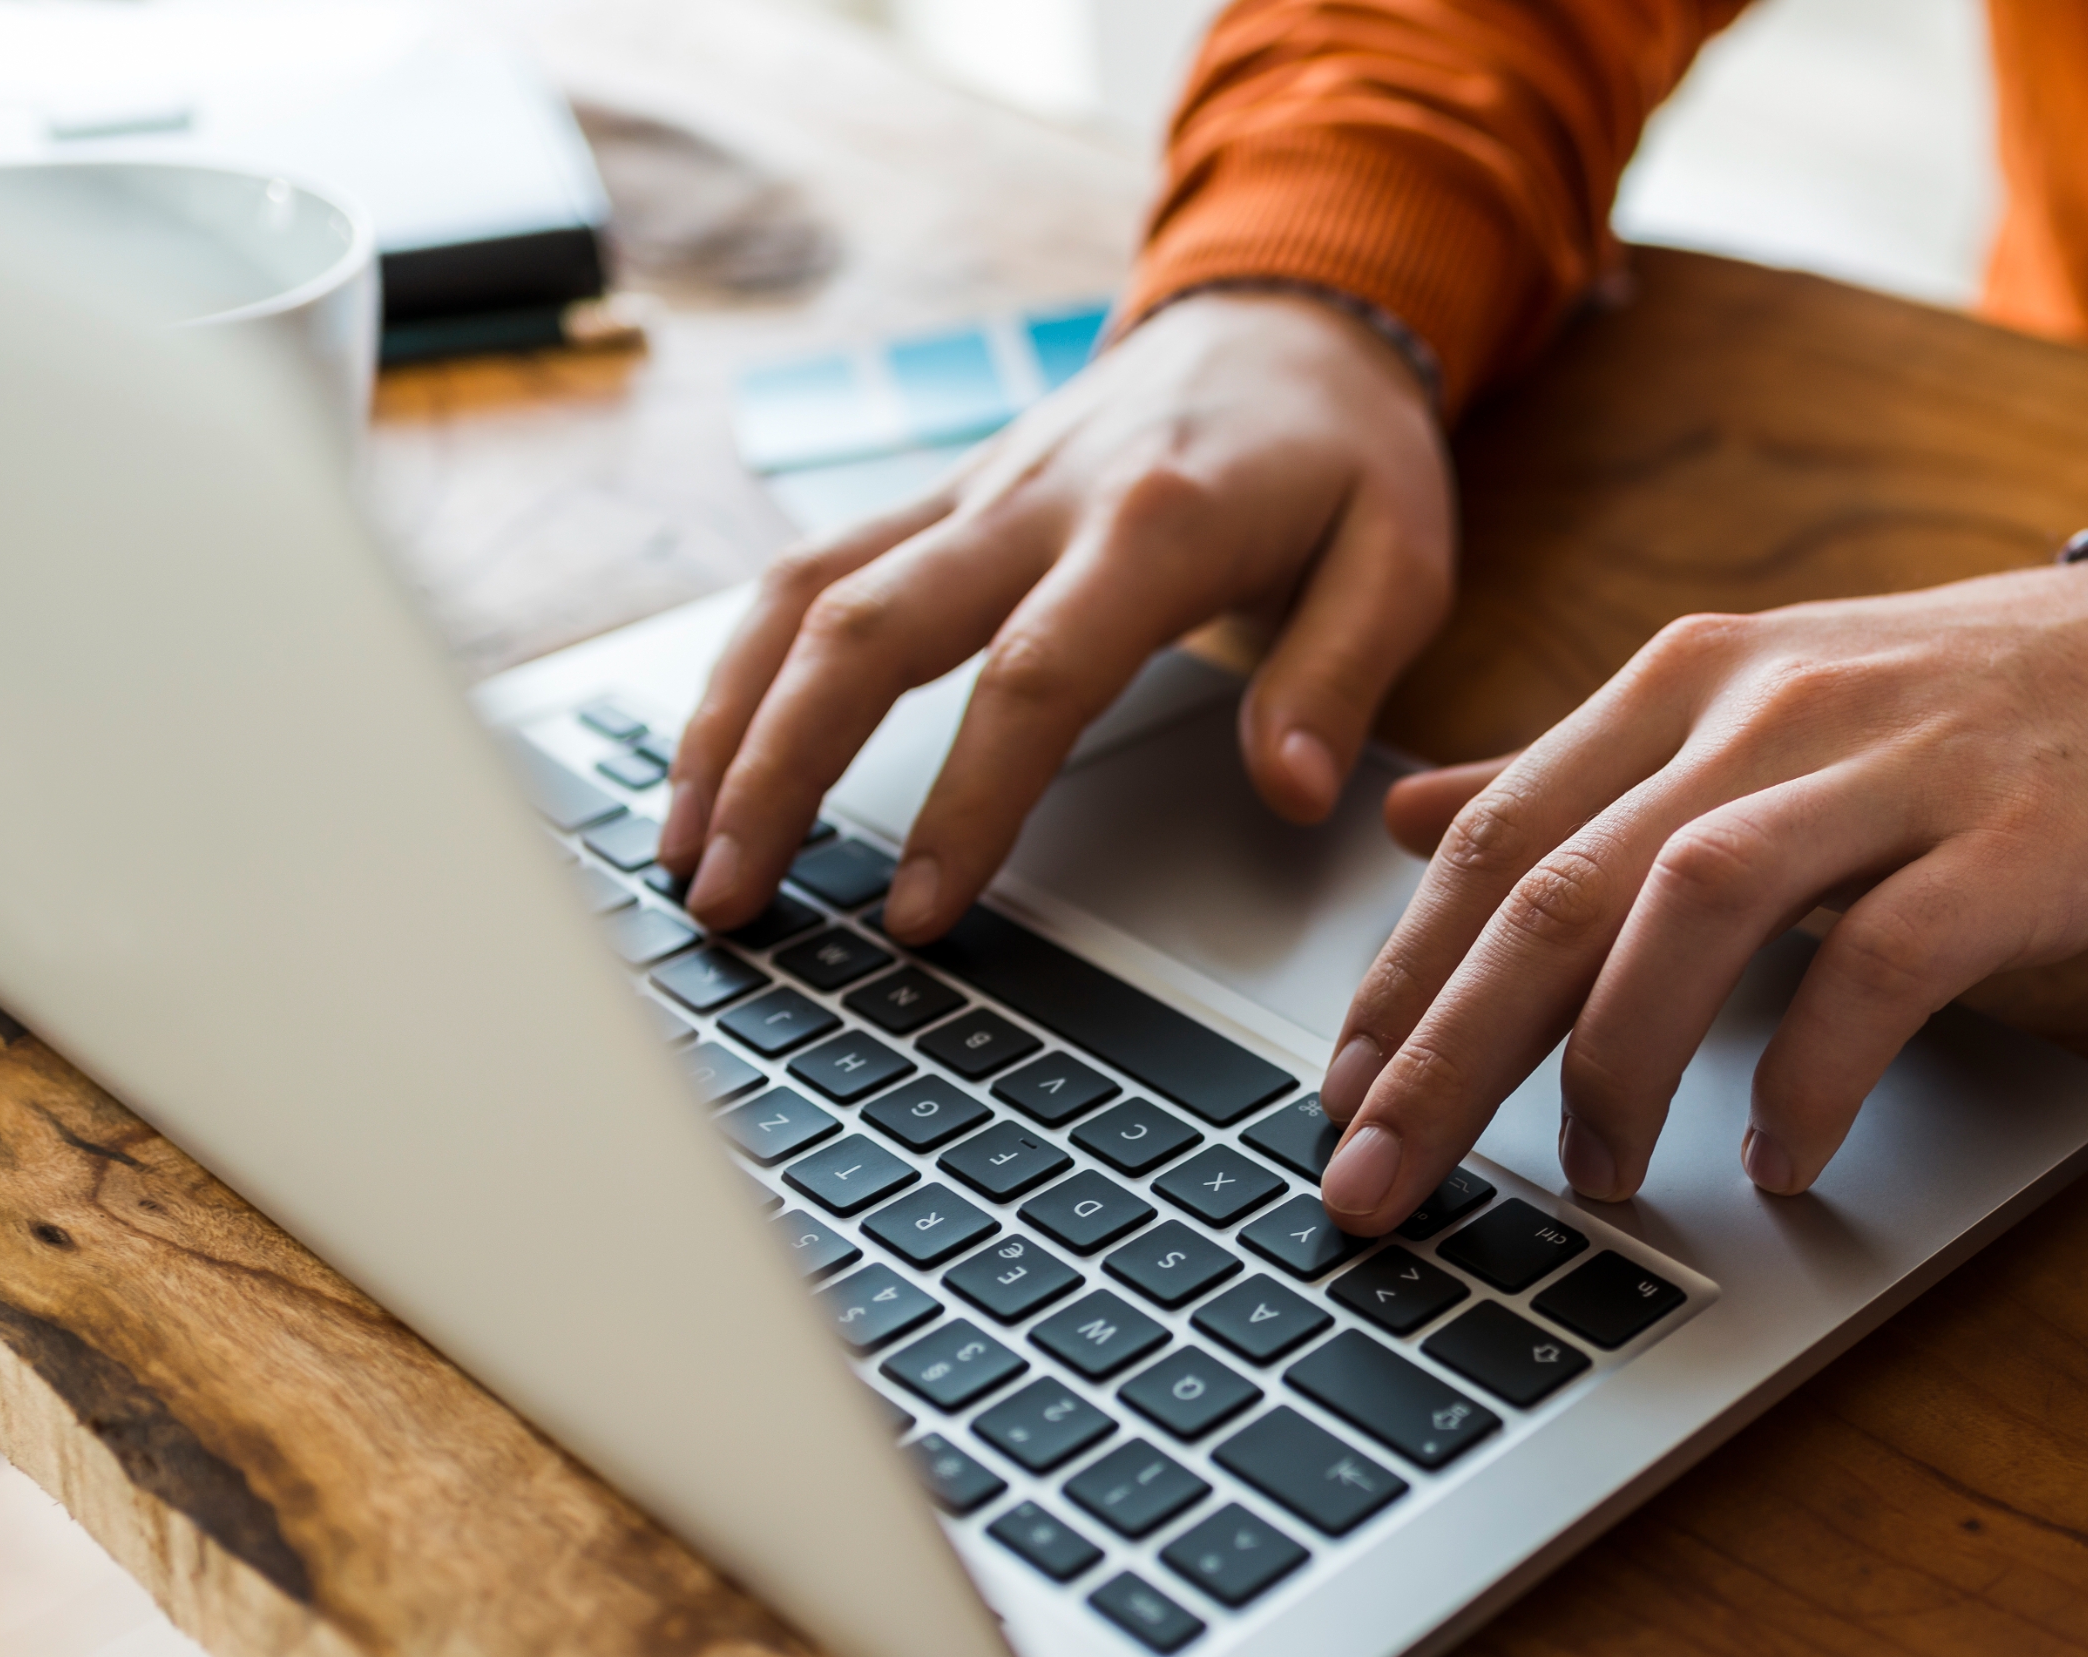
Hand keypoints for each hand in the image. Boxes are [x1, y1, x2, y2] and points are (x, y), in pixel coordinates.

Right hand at [658, 289, 1454, 940]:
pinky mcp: (940, 500)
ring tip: (685, 849)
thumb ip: (1340, 676)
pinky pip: (814, 573)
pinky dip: (742, 666)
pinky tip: (708, 758)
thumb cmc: (1348, 454)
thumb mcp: (1402, 557)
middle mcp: (1038, 498)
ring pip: (807, 593)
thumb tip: (1295, 794)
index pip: (1035, 674)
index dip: (968, 799)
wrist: (1290, 315)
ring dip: (728, 720)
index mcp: (1156, 521)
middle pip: (868, 628)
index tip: (919, 909)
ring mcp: (973, 491)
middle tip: (729, 896)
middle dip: (780, 766)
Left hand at [1312, 562, 2087, 1230]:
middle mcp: (1764, 711)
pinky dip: (1808, 1074)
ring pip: (1691, 909)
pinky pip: (1874, 969)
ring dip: (1618, 1060)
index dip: (1404, 972)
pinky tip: (1776, 1157)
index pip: (1499, 834)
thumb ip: (1579, 770)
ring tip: (1595, 1176)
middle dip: (1450, 1047)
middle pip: (1562, 886)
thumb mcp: (1748, 706)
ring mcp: (1886, 771)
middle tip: (1382, 1175)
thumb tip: (1409, 816)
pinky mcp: (2002, 845)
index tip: (1340, 1093)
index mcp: (1686, 682)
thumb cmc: (1955, 711)